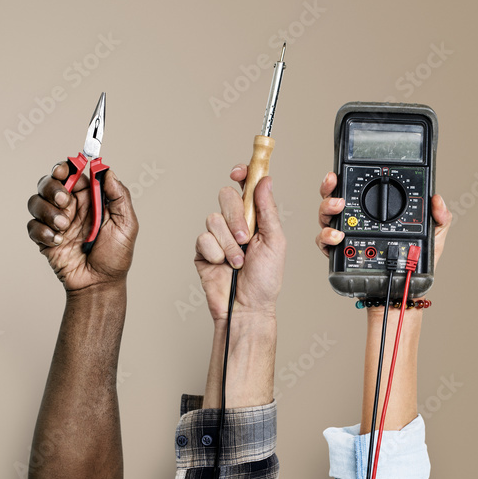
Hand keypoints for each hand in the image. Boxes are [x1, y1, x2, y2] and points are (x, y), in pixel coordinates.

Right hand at [26, 161, 137, 292]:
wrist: (99, 284)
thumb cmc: (115, 257)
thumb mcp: (126, 224)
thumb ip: (119, 195)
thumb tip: (107, 170)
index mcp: (89, 198)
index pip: (71, 172)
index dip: (65, 167)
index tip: (64, 170)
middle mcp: (70, 206)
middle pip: (48, 182)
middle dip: (52, 187)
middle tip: (65, 201)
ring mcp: (54, 221)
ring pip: (35, 201)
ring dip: (47, 212)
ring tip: (64, 228)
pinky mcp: (43, 238)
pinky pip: (32, 225)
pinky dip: (43, 231)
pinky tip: (58, 242)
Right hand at [194, 165, 284, 320]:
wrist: (246, 306)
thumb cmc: (265, 280)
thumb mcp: (275, 241)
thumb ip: (268, 210)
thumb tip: (265, 181)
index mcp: (255, 218)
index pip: (246, 187)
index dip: (242, 174)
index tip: (239, 172)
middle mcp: (234, 223)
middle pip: (226, 197)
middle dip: (235, 217)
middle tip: (245, 238)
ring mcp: (217, 236)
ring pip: (213, 219)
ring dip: (228, 243)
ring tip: (237, 261)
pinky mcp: (202, 250)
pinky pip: (202, 238)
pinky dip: (215, 252)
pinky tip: (222, 265)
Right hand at [315, 172, 451, 264]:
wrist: (403, 288)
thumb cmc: (413, 261)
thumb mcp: (433, 235)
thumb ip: (439, 217)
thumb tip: (437, 200)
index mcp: (371, 212)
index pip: (353, 190)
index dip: (342, 179)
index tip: (339, 174)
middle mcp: (353, 221)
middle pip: (331, 200)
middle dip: (329, 194)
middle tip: (339, 198)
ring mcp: (343, 236)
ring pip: (325, 218)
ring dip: (327, 213)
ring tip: (338, 212)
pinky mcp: (338, 254)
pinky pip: (323, 242)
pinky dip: (326, 238)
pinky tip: (337, 236)